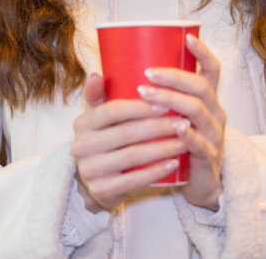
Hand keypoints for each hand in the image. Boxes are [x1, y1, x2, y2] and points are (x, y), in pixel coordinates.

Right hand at [71, 73, 185, 212]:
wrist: (96, 183)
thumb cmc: (104, 142)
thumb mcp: (97, 119)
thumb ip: (98, 96)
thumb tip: (97, 74)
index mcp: (82, 123)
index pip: (112, 111)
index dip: (140, 107)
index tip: (166, 105)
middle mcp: (82, 146)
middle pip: (126, 133)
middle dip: (158, 127)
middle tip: (183, 122)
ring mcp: (90, 170)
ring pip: (133, 156)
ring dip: (162, 148)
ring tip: (183, 142)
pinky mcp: (102, 190)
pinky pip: (134, 180)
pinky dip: (157, 171)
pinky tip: (174, 163)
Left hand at [137, 33, 225, 209]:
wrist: (193, 183)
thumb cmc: (171, 143)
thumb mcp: (157, 117)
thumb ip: (128, 97)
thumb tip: (96, 75)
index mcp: (205, 99)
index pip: (211, 70)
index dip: (202, 53)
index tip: (187, 38)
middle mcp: (214, 113)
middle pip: (201, 87)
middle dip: (174, 77)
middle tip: (148, 73)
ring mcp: (214, 135)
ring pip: (198, 111)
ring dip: (172, 100)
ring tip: (147, 95)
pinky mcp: (208, 157)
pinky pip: (201, 143)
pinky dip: (188, 135)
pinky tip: (175, 128)